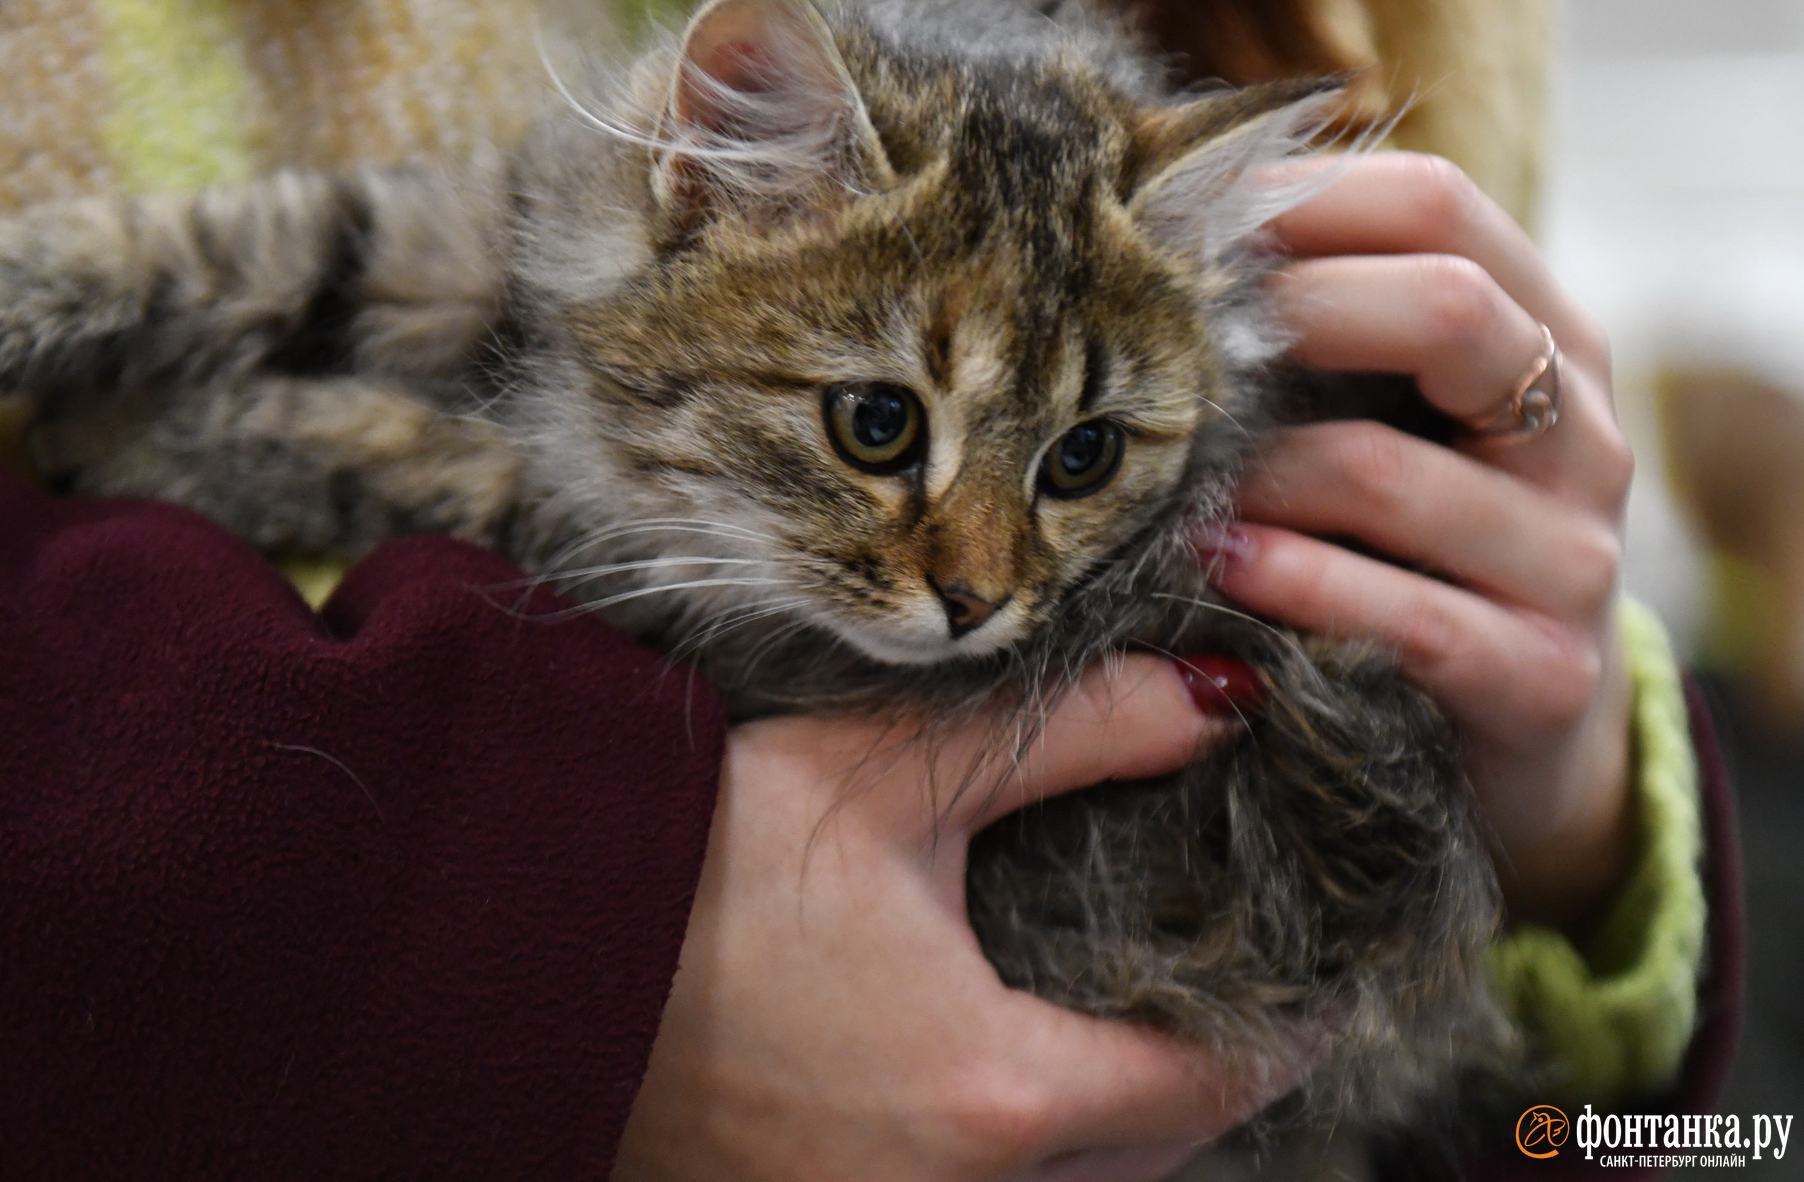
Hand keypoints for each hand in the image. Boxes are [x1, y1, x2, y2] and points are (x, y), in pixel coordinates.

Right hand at [614, 658, 1304, 1180]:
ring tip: (1140, 1017)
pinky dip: (1028, 1147)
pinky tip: (1007, 1069)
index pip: (1217, 1081)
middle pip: (1157, 1155)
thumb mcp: (888, 776)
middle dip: (1216, 1077)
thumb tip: (1220, 697)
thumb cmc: (689, 862)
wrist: (503, 952)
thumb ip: (1079, 731)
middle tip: (1244, 979)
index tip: (1328, 963)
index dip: (1290, 1019)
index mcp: (999, 1094)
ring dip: (1123, 1121)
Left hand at [1205, 152, 1635, 933]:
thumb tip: (1163, 223)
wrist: (1523, 734)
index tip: (1176, 222)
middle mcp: (1578, 432)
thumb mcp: (1392, 418)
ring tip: (1164, 486)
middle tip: (1167, 342)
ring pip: (1383, 474)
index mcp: (1546, 334)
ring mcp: (1572, 557)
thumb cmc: (1413, 544)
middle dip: (1282, 312)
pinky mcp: (1540, 676)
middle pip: (1445, 307)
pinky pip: (1400, 617)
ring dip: (1250, 475)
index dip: (1297, 198)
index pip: (1435, 206)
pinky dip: (1290, 586)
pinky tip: (1220, 571)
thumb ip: (1322, 332)